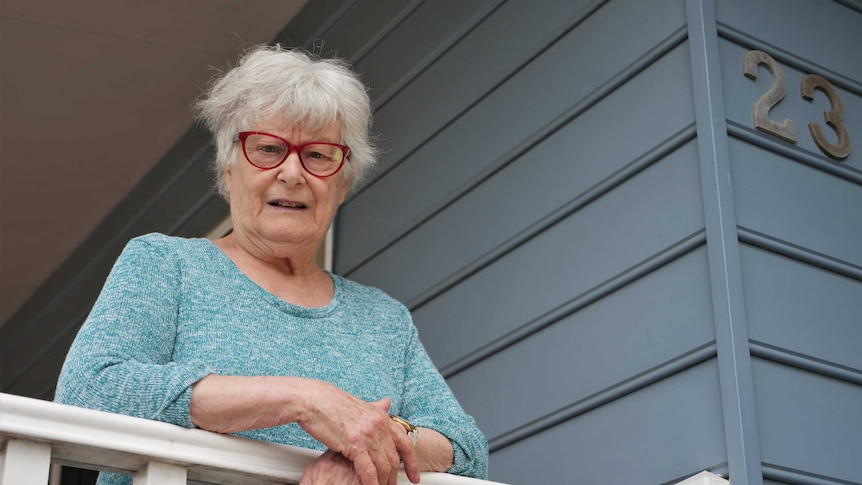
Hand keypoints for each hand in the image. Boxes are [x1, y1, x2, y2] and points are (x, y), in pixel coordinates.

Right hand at [296, 383, 419, 484]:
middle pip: (394, 457)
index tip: (414, 475)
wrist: (312, 399)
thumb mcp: (359, 404)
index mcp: (381, 416)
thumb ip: (375, 408)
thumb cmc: (330, 404)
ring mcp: (368, 433)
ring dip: (383, 482)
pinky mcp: (354, 443)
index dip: (412, 462)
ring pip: (383, 465)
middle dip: (394, 477)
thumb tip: (387, 402)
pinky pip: (368, 469)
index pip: (405, 442)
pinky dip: (371, 483)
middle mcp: (378, 424)